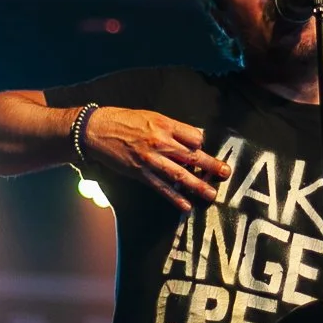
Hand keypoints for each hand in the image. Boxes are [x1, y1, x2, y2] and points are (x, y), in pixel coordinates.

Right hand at [82, 106, 231, 210]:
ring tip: (212, 194)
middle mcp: (161, 142)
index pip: (194, 137)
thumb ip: (171, 127)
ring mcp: (151, 159)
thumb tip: (191, 137)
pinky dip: (175, 198)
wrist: (96, 130)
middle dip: (211, 165)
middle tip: (225, 173)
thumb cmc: (123, 120)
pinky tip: (186, 206)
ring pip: (181, 174)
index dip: (200, 145)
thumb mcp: (150, 116)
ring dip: (198, 185)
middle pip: (193, 155)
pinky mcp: (141, 173)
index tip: (201, 150)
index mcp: (165, 124)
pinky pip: (162, 188)